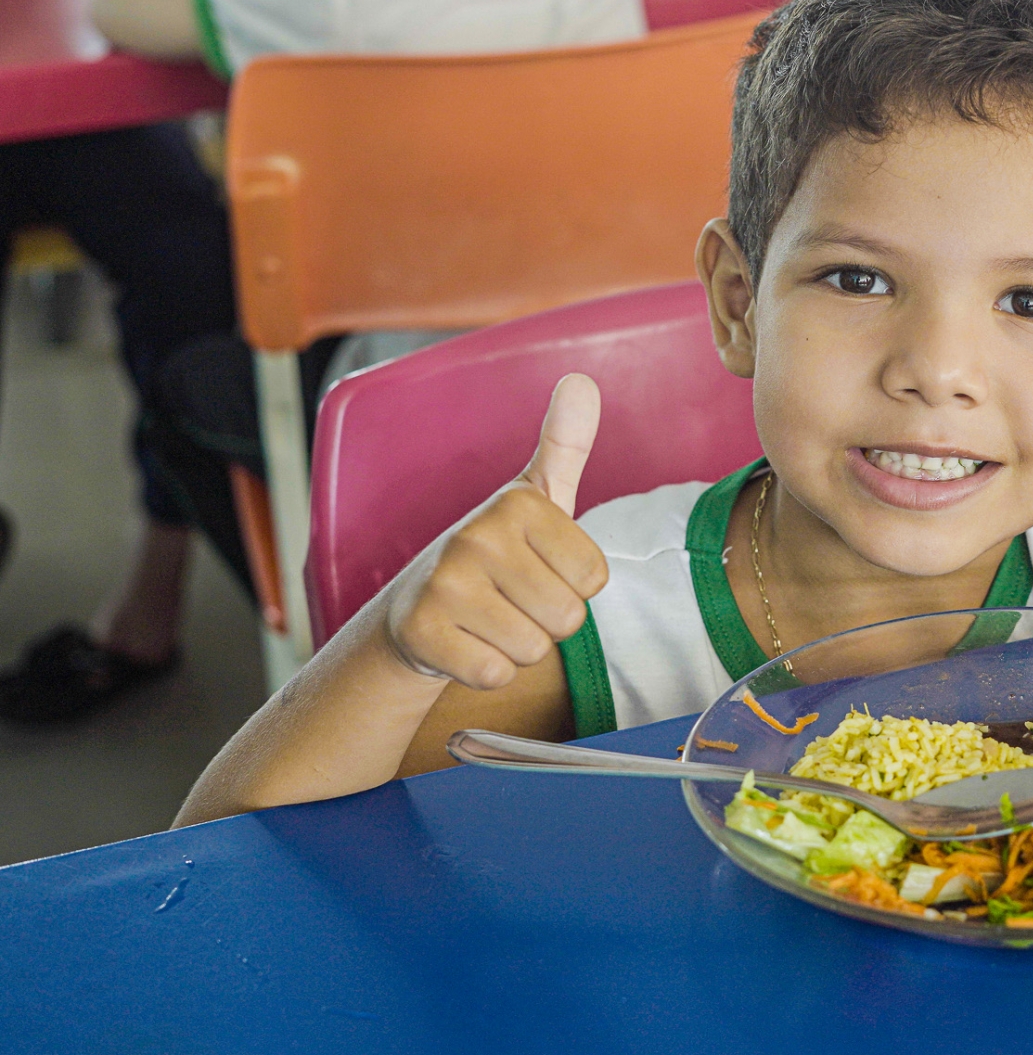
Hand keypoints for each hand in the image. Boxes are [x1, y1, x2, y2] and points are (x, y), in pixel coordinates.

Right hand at [383, 374, 609, 689]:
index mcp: (518, 503)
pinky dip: (485, 670)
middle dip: (547, 621)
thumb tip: (581, 380)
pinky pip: (494, 674)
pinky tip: (463, 642)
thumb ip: (565, 443)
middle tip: (510, 600)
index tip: (537, 568)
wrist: (414, 607)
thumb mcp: (535, 496)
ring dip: (517, 646)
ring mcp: (444, 583)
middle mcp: (477, 535)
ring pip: (533, 648)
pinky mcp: (422, 632)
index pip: (595, 577)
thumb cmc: (495, 553)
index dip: (573, 585)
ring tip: (488, 619)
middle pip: (568, 617)